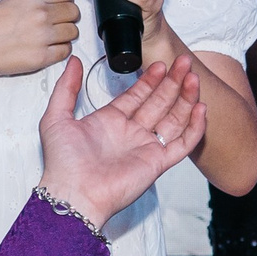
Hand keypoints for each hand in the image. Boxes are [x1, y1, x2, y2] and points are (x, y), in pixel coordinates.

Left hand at [36, 53, 203, 226]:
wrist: (74, 192)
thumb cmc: (63, 163)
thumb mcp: (56, 117)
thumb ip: (66, 88)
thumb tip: (74, 63)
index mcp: (110, 122)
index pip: (137, 95)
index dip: (151, 79)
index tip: (161, 65)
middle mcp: (130, 134)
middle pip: (159, 102)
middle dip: (172, 82)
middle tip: (183, 63)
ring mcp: (146, 148)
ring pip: (174, 119)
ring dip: (185, 98)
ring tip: (192, 78)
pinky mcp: (157, 163)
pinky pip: (182, 144)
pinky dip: (194, 127)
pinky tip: (200, 109)